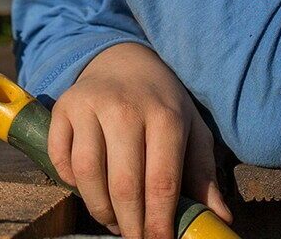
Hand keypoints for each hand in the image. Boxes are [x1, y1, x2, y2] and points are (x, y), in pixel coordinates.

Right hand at [48, 43, 232, 238]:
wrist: (124, 59)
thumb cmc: (162, 102)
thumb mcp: (191, 130)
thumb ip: (203, 174)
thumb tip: (220, 219)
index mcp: (165, 116)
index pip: (161, 183)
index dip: (160, 222)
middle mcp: (125, 109)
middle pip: (123, 185)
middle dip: (130, 224)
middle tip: (134, 238)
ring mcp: (90, 106)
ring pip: (87, 174)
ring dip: (99, 208)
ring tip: (113, 219)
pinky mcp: (63, 108)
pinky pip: (60, 158)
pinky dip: (70, 182)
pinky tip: (89, 188)